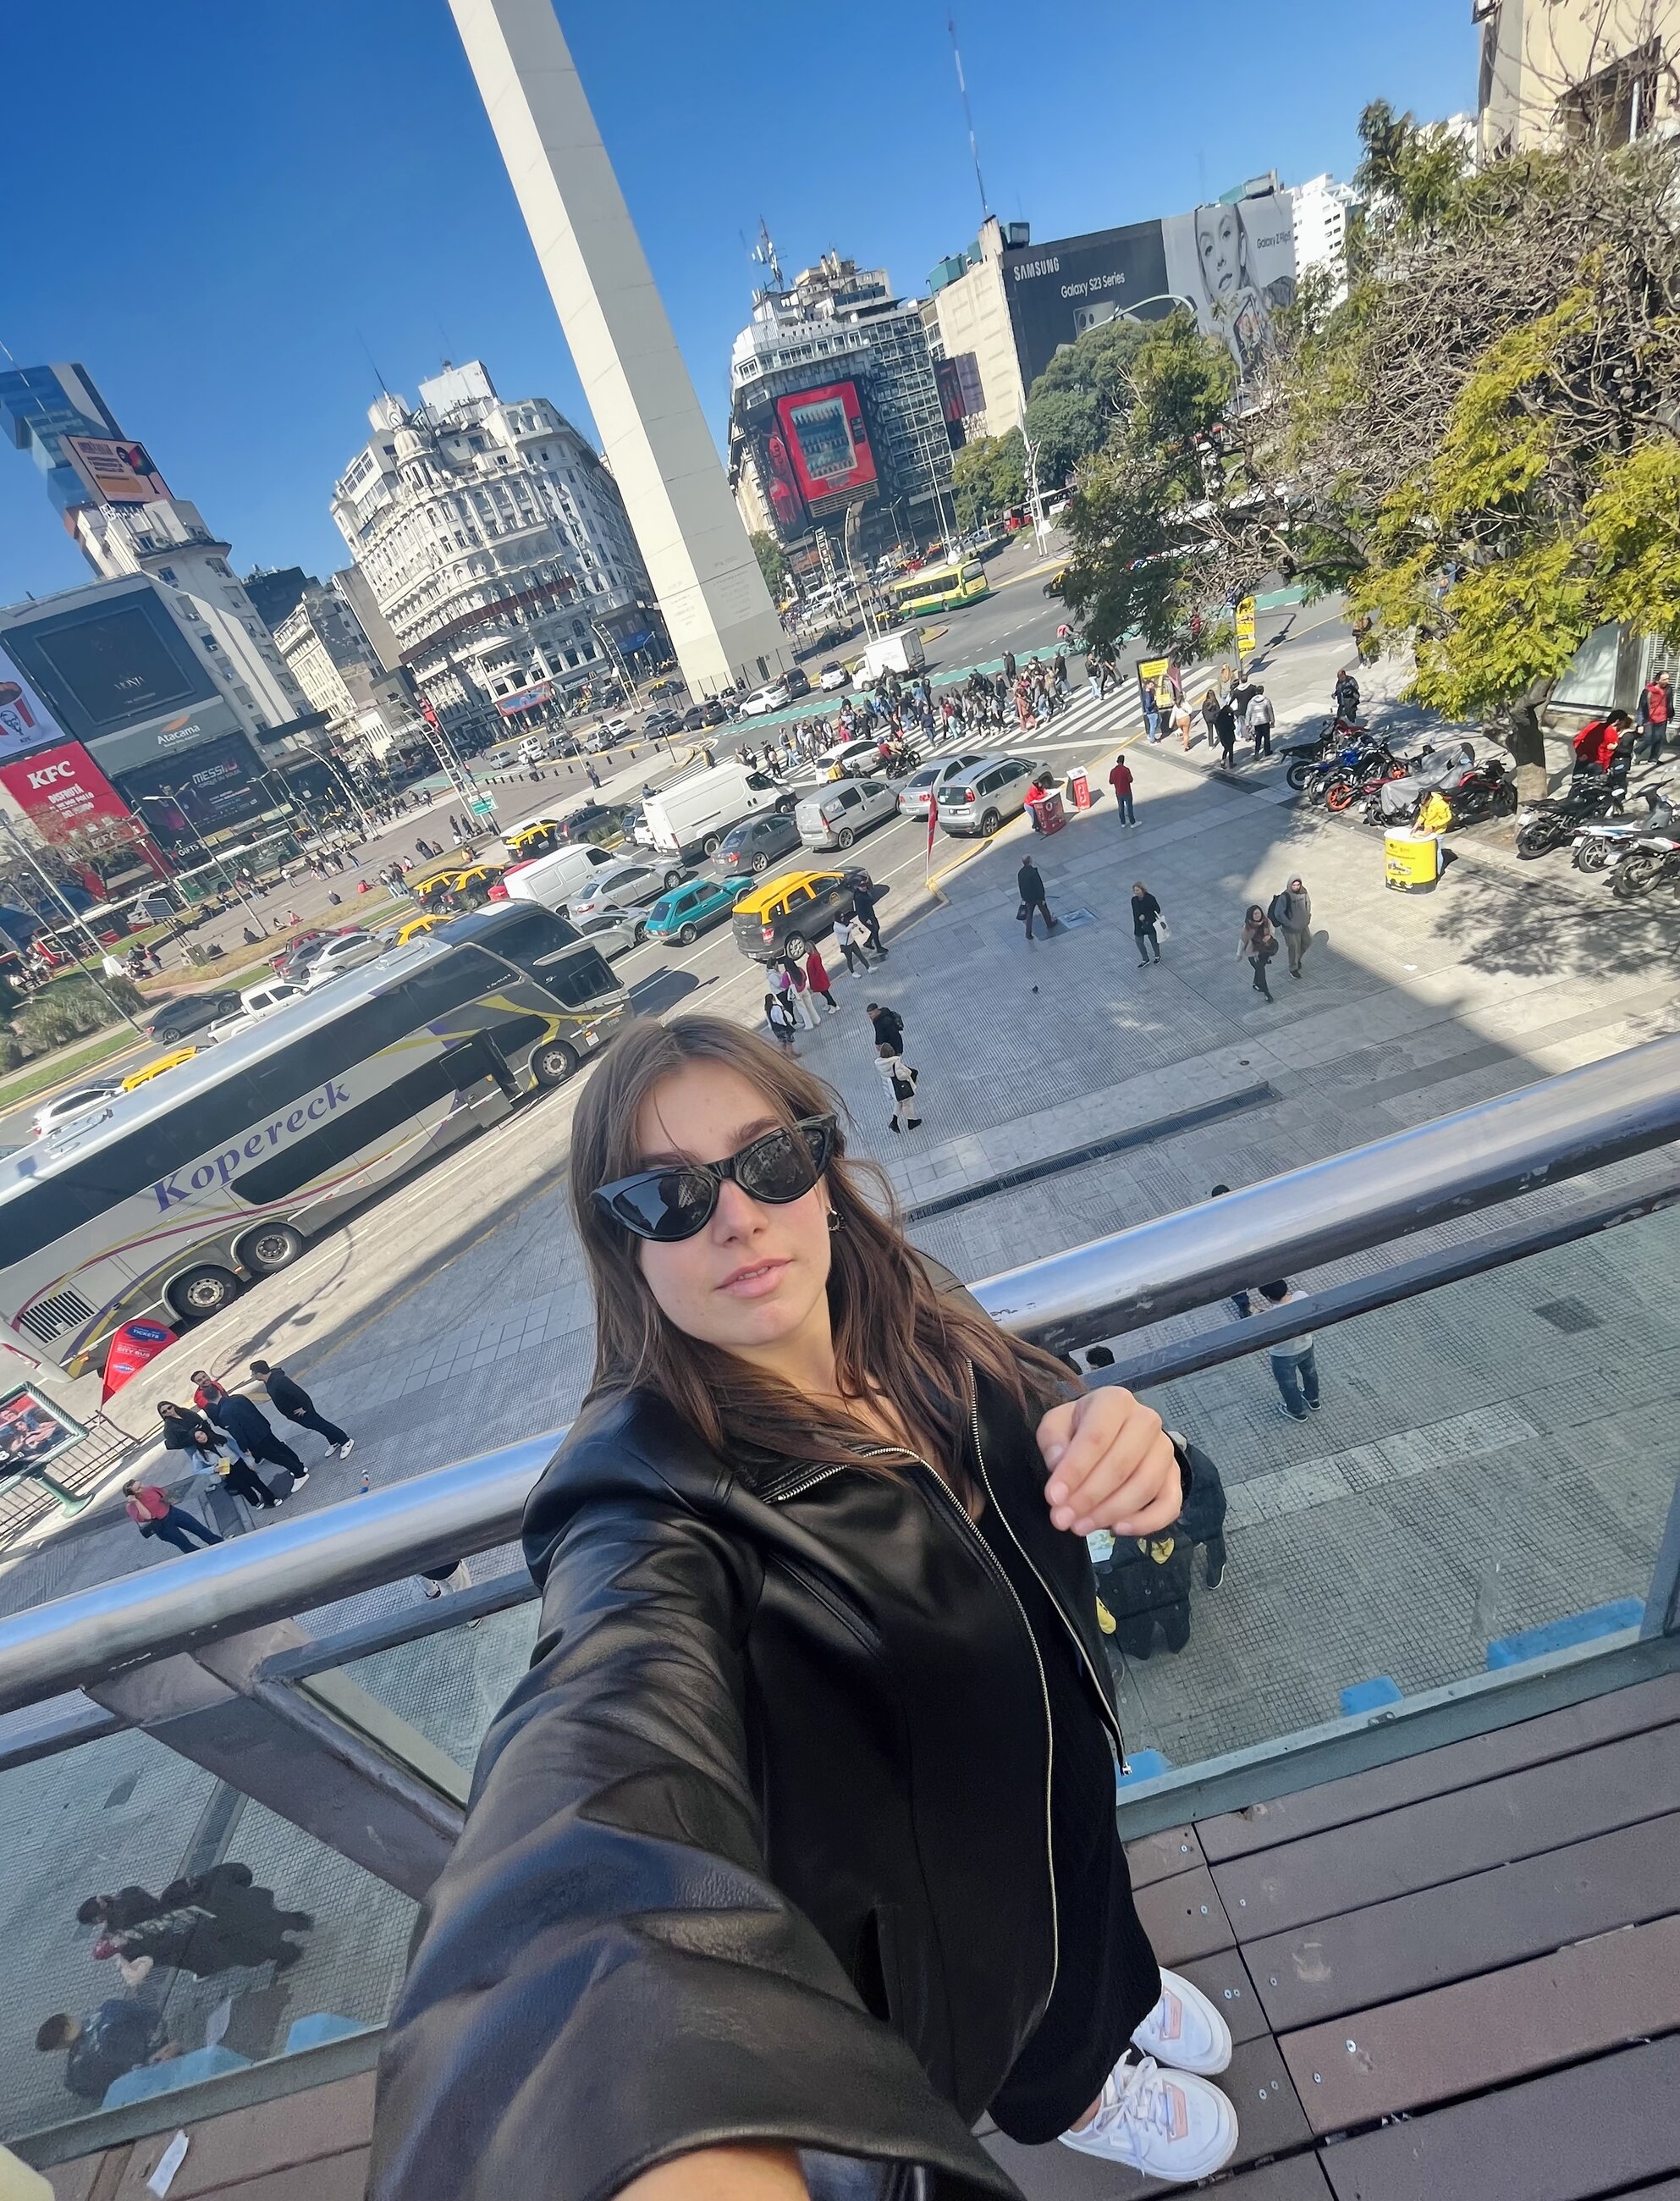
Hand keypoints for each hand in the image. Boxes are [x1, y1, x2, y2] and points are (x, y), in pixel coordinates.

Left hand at [1037, 1389, 1182, 1537]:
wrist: (1109, 1431)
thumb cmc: (1079, 1428)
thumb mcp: (1056, 1426)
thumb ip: (1053, 1442)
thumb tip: (1058, 1464)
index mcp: (1115, 1401)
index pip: (1096, 1438)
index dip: (1074, 1471)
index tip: (1053, 1498)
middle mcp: (1147, 1421)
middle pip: (1122, 1464)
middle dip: (1089, 1497)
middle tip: (1063, 1519)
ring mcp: (1165, 1450)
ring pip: (1144, 1486)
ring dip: (1111, 1512)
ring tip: (1081, 1527)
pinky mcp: (1174, 1477)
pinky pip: (1169, 1504)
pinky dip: (1147, 1522)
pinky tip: (1118, 1530)